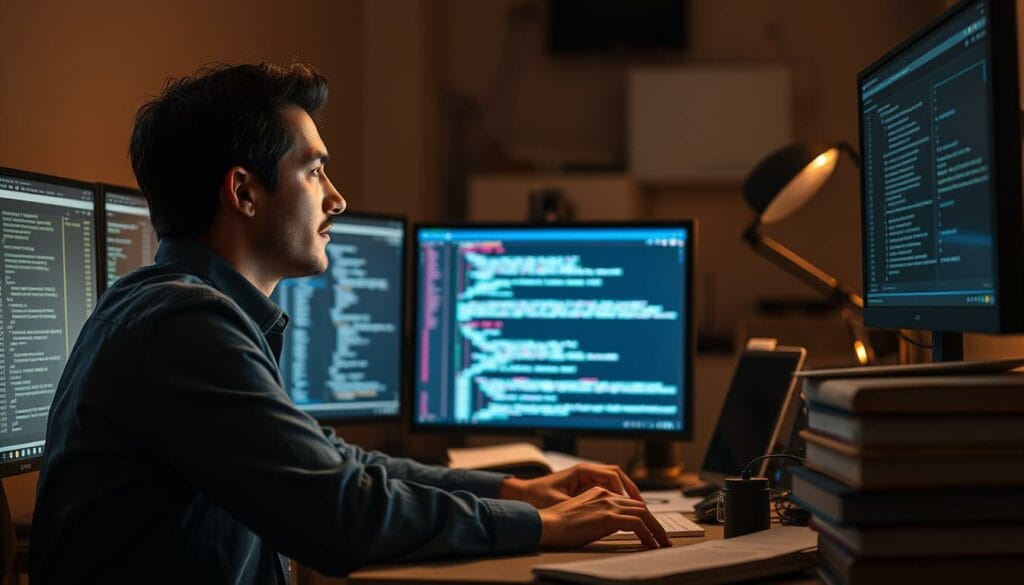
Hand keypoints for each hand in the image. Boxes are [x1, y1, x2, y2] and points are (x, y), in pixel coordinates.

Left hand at [500, 463, 642, 508]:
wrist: (522, 494)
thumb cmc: (537, 497)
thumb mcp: (562, 503)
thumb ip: (582, 506)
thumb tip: (605, 512)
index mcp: (582, 471)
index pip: (612, 475)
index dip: (625, 488)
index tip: (634, 502)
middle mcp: (585, 471)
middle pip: (616, 475)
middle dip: (630, 489)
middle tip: (641, 506)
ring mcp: (584, 477)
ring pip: (612, 481)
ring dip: (624, 492)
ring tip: (635, 508)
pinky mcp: (582, 485)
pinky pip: (604, 488)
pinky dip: (615, 496)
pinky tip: (619, 510)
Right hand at [537, 486, 671, 549]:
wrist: (547, 524)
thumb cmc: (559, 524)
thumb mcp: (584, 516)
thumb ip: (601, 517)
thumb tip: (615, 527)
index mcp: (599, 493)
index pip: (629, 503)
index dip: (642, 516)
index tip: (650, 530)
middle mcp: (606, 495)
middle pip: (640, 506)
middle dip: (655, 523)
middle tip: (662, 538)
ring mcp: (608, 504)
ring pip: (643, 514)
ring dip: (656, 530)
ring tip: (662, 543)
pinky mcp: (608, 516)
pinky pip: (637, 524)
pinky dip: (649, 535)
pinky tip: (651, 545)